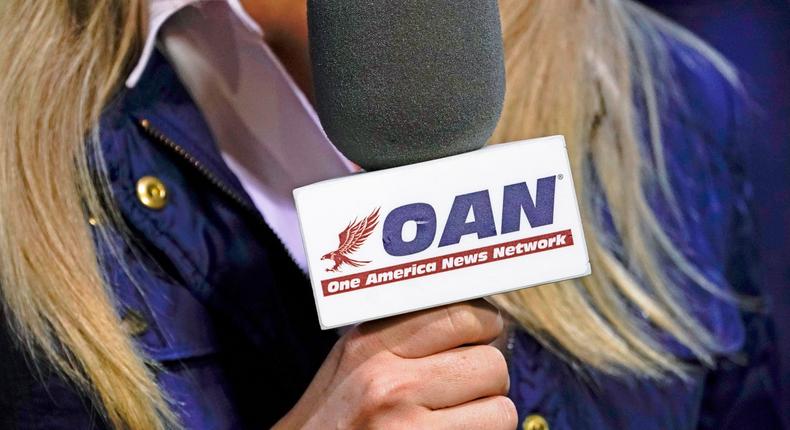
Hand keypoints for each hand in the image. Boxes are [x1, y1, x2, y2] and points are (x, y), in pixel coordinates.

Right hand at [274, 299, 514, 428]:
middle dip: (487, 379)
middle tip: (465, 390)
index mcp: (372, 347)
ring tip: (456, 420)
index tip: (482, 336)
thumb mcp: (354, 358)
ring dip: (488, 418)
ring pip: (501, 411)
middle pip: (491, 364)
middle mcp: (391, 385)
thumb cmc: (333, 415)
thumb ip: (405, 331)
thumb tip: (476, 314)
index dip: (485, 327)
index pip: (462, 316)